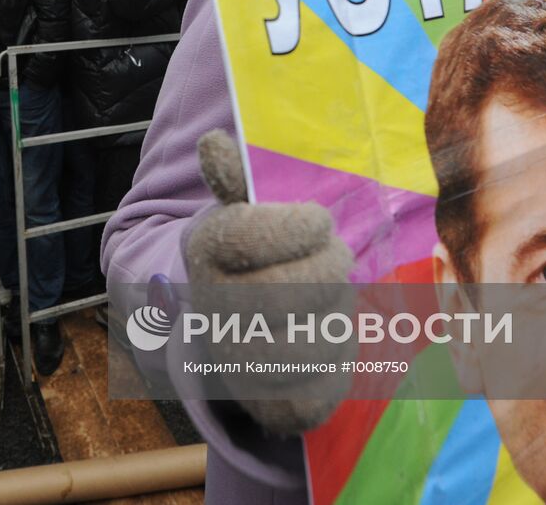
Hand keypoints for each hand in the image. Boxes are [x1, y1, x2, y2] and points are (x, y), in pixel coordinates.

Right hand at [185, 129, 354, 434]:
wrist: (236, 332)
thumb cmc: (255, 259)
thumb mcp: (245, 213)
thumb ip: (237, 179)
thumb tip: (212, 143)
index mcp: (205, 251)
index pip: (255, 233)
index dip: (301, 225)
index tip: (317, 221)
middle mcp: (213, 309)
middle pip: (299, 286)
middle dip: (332, 265)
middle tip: (336, 256)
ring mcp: (238, 362)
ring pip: (317, 337)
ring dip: (339, 311)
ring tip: (330, 297)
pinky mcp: (269, 402)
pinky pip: (324, 384)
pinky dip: (340, 357)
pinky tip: (328, 336)